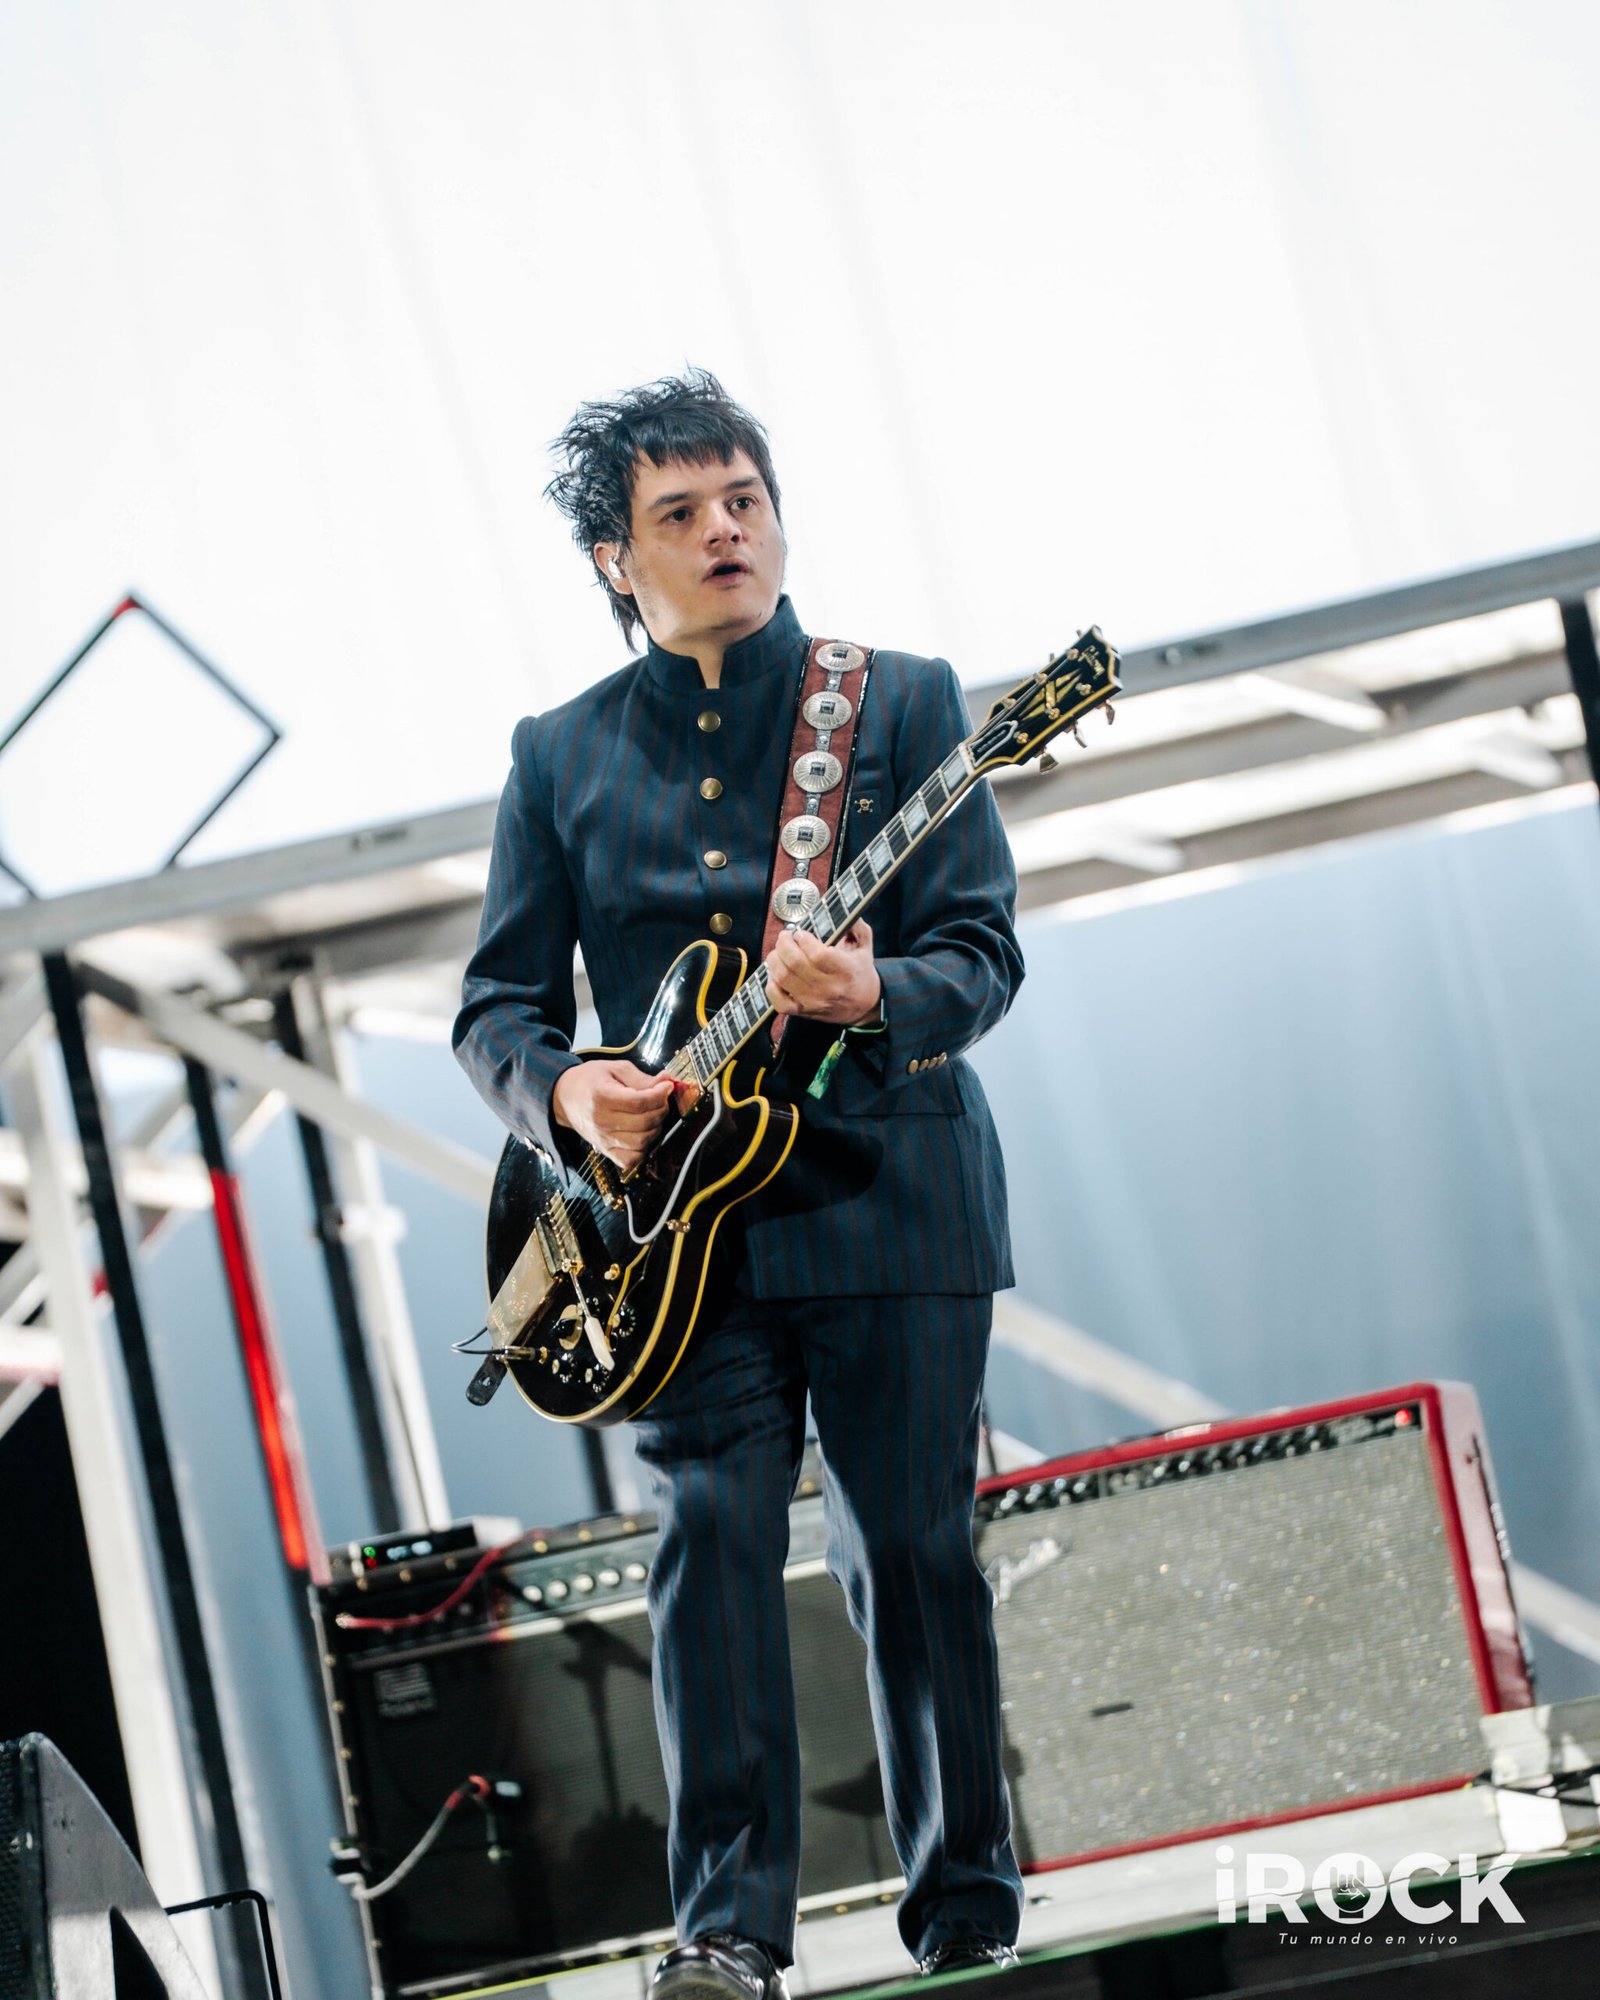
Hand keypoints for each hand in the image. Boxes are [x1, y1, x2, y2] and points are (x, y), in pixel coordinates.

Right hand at [552, 1059, 674, 1171]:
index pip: (640, 1102)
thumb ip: (641, 1077)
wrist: (564, 1098)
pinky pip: (631, 1159)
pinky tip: (643, 1133)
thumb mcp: (614, 1069)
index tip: (667, 1086)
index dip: (660, 1094)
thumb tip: (666, 1081)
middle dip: (661, 1109)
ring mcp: (603, 1139)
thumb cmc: (590, 1080)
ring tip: (652, 1114)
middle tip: (662, 1099)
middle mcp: (602, 1121)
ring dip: (655, 1128)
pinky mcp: (605, 1151)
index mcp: (602, 1097)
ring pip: (642, 1142)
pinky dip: (643, 1148)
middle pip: (644, 1122)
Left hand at [768, 920, 881, 1025]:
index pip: (817, 954)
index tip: (801, 933)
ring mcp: (813, 1001)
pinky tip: (776, 975)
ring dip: (775, 960)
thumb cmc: (861, 974)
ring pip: (783, 978)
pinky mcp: (803, 1011)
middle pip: (795, 963)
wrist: (864, 1006)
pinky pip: (777, 1001)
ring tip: (779, 952)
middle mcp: (828, 988)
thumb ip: (857, 927)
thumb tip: (846, 912)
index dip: (803, 939)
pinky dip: (771, 985)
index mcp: (845, 970)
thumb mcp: (865, 948)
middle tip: (785, 937)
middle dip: (784, 944)